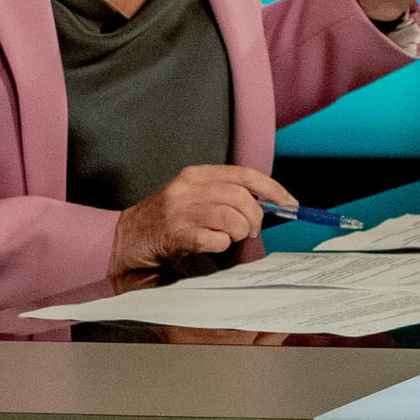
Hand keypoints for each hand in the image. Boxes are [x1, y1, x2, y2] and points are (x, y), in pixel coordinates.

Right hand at [111, 162, 295, 279]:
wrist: (129, 240)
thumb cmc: (169, 220)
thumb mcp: (196, 197)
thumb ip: (227, 195)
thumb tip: (269, 203)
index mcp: (196, 175)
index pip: (244, 174)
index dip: (272, 189)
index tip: (290, 203)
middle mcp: (187, 188)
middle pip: (241, 197)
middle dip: (255, 217)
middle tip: (251, 230)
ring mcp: (179, 211)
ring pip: (231, 218)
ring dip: (239, 232)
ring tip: (230, 237)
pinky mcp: (175, 235)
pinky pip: (215, 239)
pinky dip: (222, 245)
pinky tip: (213, 245)